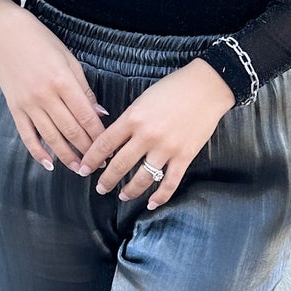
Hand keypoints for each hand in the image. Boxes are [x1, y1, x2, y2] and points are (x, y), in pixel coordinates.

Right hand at [0, 0, 107, 170]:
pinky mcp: (15, 108)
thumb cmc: (40, 42)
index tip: (109, 147)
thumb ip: (84, 89)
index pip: (86, 117)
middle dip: (88, 150)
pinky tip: (48, 164)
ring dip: (67, 156)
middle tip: (100, 163)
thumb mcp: (69, 60)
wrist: (6, 34)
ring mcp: (28, 104)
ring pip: (51, 137)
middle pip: (71, 131)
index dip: (99, 136)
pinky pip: (27, 136)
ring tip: (80, 169)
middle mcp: (45, 96)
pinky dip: (38, 152)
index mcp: (63, 82)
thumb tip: (100, 114)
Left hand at [76, 58, 235, 209]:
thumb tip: (115, 139)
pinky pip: (169, 183)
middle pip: (119, 164)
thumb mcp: (143, 99)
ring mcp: (166, 148)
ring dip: (129, 191)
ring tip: (122, 195)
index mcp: (133, 118)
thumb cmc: (174, 88)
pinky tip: (151, 203)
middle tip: (100, 188)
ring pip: (142, 178)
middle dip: (106, 180)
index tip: (83, 169)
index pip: (104, 143)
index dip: (91, 159)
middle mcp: (146, 135)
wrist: (206, 87)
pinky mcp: (184, 156)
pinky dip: (159, 197)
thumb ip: (129, 119)